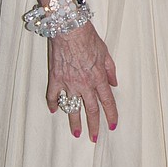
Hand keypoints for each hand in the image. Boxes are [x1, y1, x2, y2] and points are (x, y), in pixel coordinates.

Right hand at [46, 23, 117, 141]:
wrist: (68, 28)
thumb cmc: (88, 37)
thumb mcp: (105, 52)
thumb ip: (110, 70)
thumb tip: (114, 83)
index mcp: (99, 78)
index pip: (107, 102)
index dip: (111, 115)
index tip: (112, 126)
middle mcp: (84, 84)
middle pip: (91, 110)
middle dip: (93, 126)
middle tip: (94, 138)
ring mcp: (68, 83)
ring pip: (72, 108)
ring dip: (74, 122)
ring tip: (76, 133)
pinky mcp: (55, 78)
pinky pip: (53, 95)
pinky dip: (53, 104)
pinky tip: (54, 111)